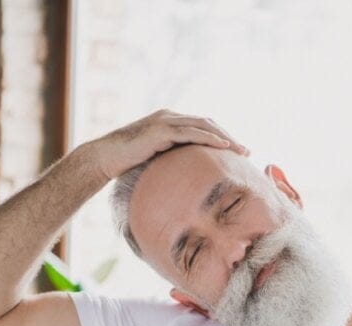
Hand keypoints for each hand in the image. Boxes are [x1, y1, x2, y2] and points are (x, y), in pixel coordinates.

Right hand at [91, 109, 249, 179]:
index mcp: (170, 123)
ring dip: (225, 138)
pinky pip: (191, 132)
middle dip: (229, 137)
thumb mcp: (156, 162)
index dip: (221, 138)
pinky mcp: (161, 129)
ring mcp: (165, 121)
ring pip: (203, 125)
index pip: (202, 127)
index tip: (238, 152)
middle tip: (246, 151)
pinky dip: (209, 138)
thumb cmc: (127, 163)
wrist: (105, 158)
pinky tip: (224, 147)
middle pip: (208, 123)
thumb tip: (186, 181)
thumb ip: (172, 163)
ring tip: (241, 150)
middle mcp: (170, 117)